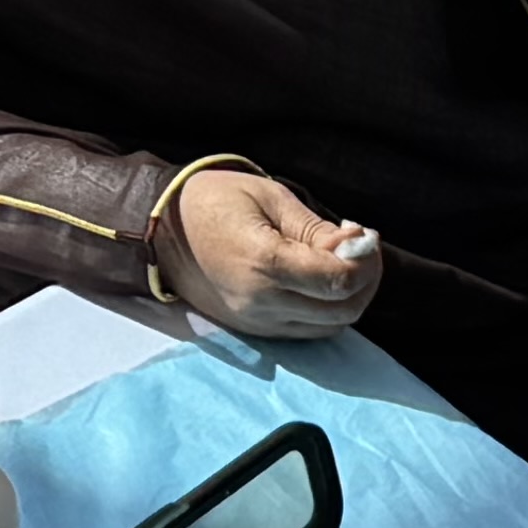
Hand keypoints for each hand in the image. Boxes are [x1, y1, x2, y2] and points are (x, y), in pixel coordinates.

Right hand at [154, 163, 383, 337]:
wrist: (160, 230)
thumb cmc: (214, 201)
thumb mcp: (269, 197)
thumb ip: (316, 228)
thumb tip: (358, 246)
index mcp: (264, 263)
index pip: (339, 280)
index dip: (366, 260)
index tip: (365, 235)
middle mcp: (261, 302)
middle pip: (342, 310)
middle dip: (366, 280)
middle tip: (361, 248)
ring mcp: (256, 322)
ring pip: (329, 326)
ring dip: (349, 299)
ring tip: (342, 263)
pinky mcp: (253, 330)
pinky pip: (307, 330)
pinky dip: (326, 310)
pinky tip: (320, 281)